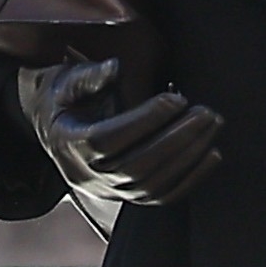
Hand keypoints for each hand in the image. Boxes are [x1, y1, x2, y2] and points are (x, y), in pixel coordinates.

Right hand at [17, 56, 222, 205]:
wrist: (53, 133)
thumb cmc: (63, 102)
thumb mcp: (64, 82)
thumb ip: (89, 76)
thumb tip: (115, 68)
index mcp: (70, 145)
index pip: (109, 139)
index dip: (144, 121)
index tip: (175, 100)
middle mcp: (89, 176)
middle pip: (137, 166)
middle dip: (176, 139)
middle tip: (204, 113)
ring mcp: (110, 191)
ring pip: (153, 184)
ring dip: (188, 157)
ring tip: (211, 126)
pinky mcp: (129, 198)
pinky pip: (163, 196)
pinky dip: (191, 179)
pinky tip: (212, 154)